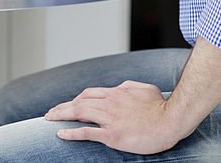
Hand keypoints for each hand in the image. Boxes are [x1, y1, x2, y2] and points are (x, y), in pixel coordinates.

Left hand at [46, 81, 179, 154]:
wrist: (171, 120)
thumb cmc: (161, 106)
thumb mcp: (144, 88)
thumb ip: (129, 86)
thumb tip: (120, 87)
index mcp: (116, 93)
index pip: (89, 93)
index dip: (75, 99)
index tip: (68, 105)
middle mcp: (109, 103)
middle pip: (79, 102)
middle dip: (62, 107)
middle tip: (49, 113)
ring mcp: (110, 119)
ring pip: (79, 113)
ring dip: (61, 116)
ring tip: (49, 119)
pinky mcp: (112, 134)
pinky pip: (87, 132)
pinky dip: (71, 133)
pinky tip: (60, 134)